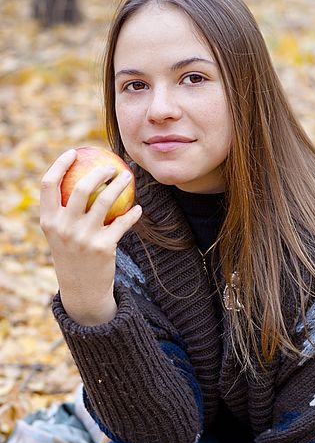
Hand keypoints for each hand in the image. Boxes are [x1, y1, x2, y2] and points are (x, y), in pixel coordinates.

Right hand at [40, 149, 141, 324]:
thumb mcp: (61, 234)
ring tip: (128, 177)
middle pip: (81, 188)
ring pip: (105, 201)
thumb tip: (81, 177)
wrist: (82, 290)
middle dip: (99, 171)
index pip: (48, 185)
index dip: (60, 164)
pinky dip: (132, 214)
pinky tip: (138, 209)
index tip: (74, 152)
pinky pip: (122, 222)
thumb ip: (65, 211)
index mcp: (48, 221)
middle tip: (112, 166)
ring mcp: (83, 238)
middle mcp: (63, 227)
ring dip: (120, 185)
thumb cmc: (73, 255)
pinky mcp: (103, 247)